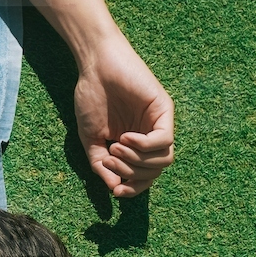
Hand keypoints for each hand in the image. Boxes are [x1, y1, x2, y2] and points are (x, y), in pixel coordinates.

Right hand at [73, 33, 174, 196]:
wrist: (95, 65)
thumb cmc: (92, 97)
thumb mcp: (91, 140)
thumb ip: (101, 165)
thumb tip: (115, 189)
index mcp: (136, 146)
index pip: (145, 176)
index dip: (134, 188)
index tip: (116, 191)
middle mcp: (151, 136)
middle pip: (155, 172)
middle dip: (130, 174)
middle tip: (109, 161)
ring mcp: (159, 122)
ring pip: (163, 161)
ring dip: (137, 162)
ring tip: (115, 149)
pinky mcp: (164, 109)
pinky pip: (164, 140)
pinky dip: (144, 146)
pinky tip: (125, 139)